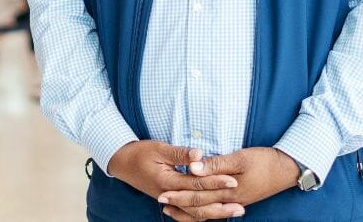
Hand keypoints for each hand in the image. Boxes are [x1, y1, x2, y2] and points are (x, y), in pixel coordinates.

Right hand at [106, 141, 240, 211]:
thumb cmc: (140, 153)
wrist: (122, 163)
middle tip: (241, 205)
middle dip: (221, 204)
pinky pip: (188, 212)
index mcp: (167, 181)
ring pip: (194, 213)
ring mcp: (169, 200)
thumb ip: (180, 153)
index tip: (233, 180)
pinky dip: (203, 214)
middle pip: (198, 204)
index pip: (196, 184)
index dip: (215, 182)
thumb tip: (199, 154)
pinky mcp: (170, 200)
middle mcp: (168, 195)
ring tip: (235, 211)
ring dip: (215, 213)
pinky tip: (216, 213)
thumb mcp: (158, 148)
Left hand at [158, 147, 298, 220]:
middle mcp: (230, 200)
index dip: (179, 194)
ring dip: (188, 210)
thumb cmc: (264, 161)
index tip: (162, 192)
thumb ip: (216, 164)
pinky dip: (202, 211)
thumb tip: (193, 167)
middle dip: (179, 203)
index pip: (198, 195)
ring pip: (206, 211)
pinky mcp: (238, 199)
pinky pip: (215, 209)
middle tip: (160, 201)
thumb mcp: (240, 158)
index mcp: (228, 190)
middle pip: (199, 206)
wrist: (287, 170)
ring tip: (171, 209)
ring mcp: (235, 202)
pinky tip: (195, 209)